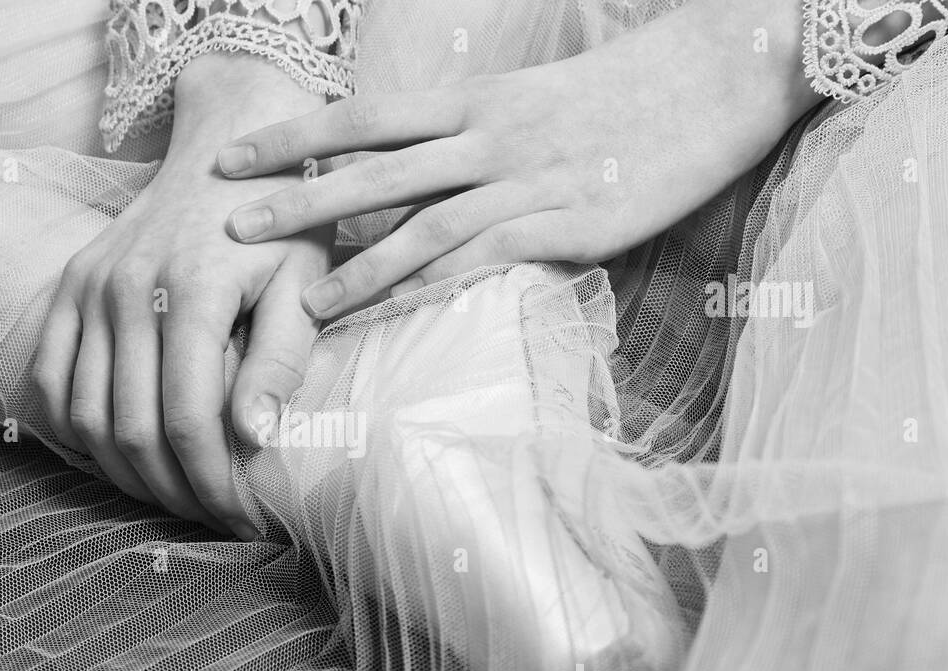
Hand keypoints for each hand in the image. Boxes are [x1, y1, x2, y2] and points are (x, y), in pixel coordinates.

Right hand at [32, 56, 332, 538]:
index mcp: (190, 292)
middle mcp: (125, 290)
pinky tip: (118, 456)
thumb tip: (252, 439)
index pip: (190, 422)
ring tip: (172, 497)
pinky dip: (74, 429)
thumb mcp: (301, 284)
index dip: (214, 484)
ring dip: (125, 472)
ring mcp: (87, 287)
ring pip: (86, 414)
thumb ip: (279, 362)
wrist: (227, 144)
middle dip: (174, 491)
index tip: (245, 519)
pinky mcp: (68, 286)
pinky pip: (51, 379)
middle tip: (212, 520)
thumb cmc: (280, 223)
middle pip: (132, 429)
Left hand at [215, 0, 821, 320]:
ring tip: (296, 303)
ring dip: (351, 264)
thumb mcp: (539, 103)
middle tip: (226, 224)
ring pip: (416, 225)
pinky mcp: (560, 224)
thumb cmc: (629, 93)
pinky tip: (388, 317)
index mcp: (475, 98)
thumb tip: (426, 175)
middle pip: (369, 166)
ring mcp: (521, 181)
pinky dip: (423, 291)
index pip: (363, 116)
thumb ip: (478, 138)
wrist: (722, 76)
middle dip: (294, 198)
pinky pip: (475, 264)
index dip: (293, 136)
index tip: (235, 155)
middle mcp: (485, 135)